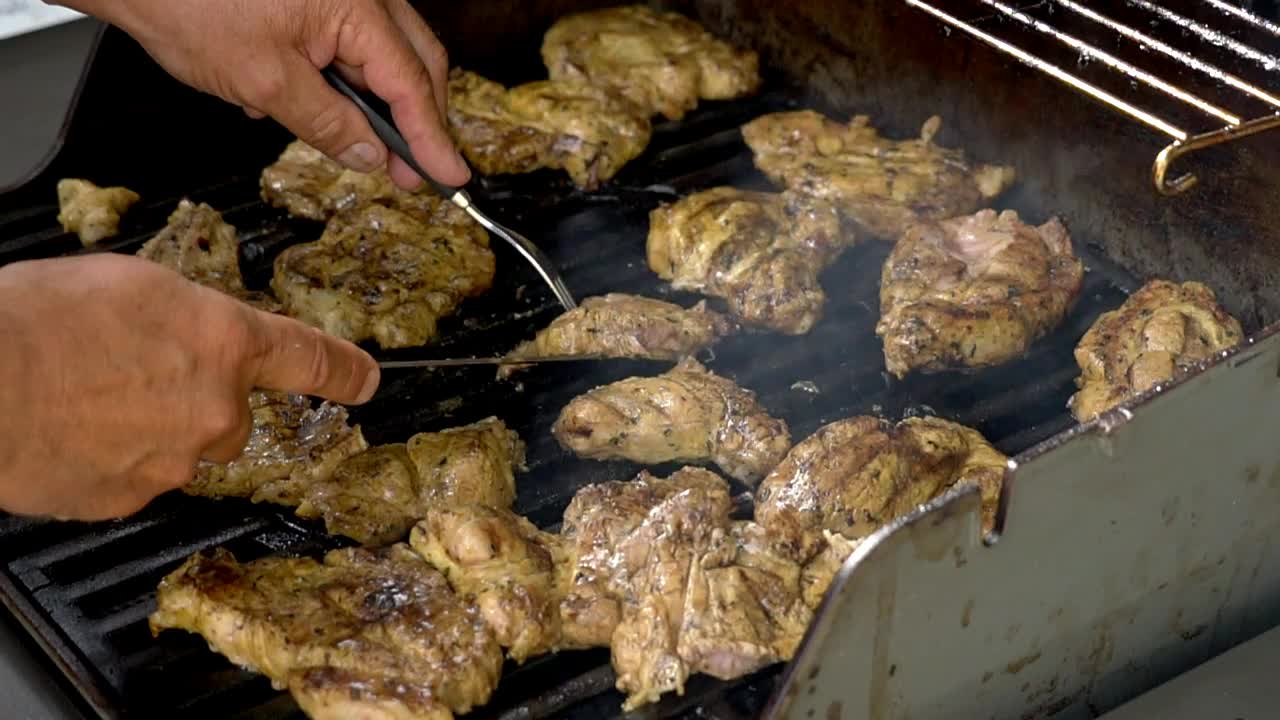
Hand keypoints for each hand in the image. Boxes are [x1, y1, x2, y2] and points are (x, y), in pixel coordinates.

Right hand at [0, 255, 379, 520]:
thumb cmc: (37, 320)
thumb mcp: (130, 283)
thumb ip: (186, 314)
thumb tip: (193, 333)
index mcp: (223, 341)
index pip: (306, 358)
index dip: (341, 370)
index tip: (365, 381)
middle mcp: (215, 408)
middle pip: (230, 413)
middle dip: (192, 398)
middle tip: (126, 373)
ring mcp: (175, 461)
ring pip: (180, 447)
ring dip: (147, 427)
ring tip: (83, 397)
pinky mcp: (130, 500)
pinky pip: (136, 478)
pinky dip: (111, 459)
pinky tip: (72, 431)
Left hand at [58, 0, 468, 189]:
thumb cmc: (192, 7)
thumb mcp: (265, 83)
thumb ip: (328, 124)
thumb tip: (370, 156)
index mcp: (356, 8)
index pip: (411, 84)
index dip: (432, 137)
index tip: (448, 176)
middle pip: (416, 65)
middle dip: (417, 122)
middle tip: (412, 173)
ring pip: (385, 59)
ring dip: (376, 106)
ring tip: (356, 147)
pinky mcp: (320, 3)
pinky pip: (352, 47)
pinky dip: (345, 83)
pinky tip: (313, 107)